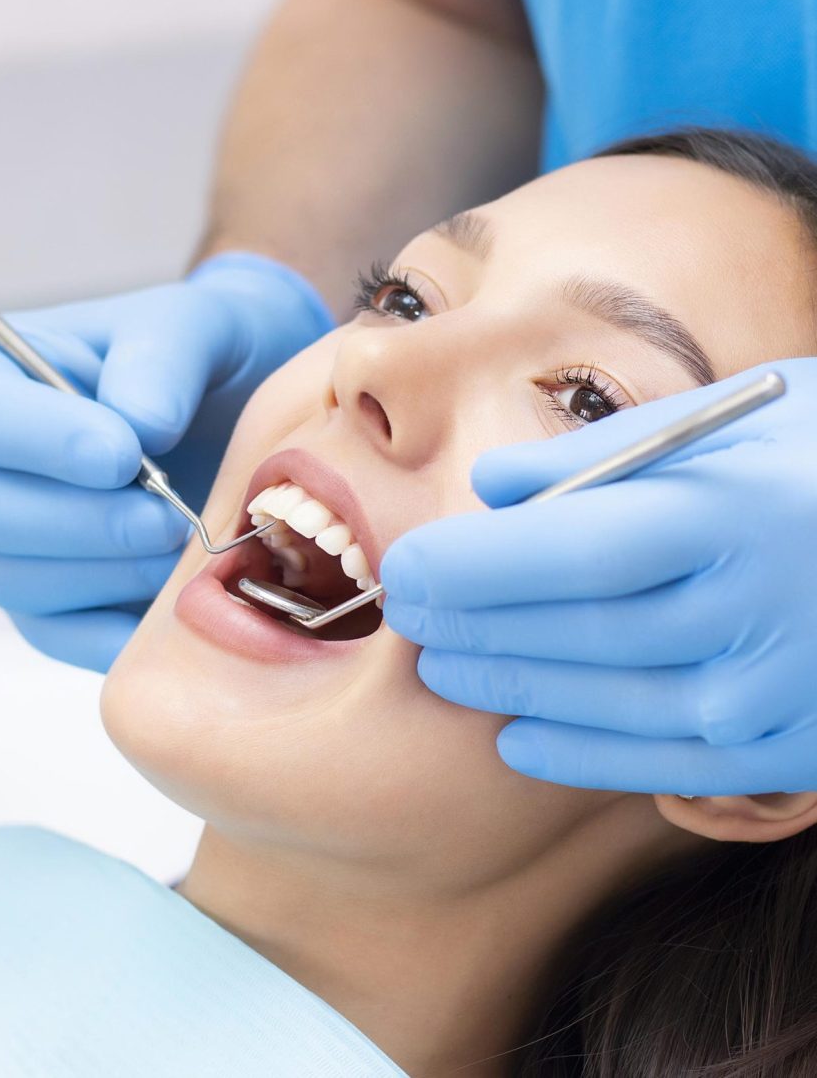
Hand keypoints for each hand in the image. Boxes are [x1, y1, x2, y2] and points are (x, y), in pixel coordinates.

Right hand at [0, 253, 332, 671]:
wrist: (235, 410)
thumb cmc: (195, 356)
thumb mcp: (190, 325)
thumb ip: (161, 358)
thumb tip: (139, 427)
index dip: (42, 443)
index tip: (124, 453)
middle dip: (87, 522)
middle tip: (171, 516)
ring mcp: (1, 540)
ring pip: (19, 581)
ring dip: (111, 573)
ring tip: (185, 544)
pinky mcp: (47, 603)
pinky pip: (59, 636)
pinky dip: (117, 631)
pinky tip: (175, 604)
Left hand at [381, 359, 816, 794]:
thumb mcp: (731, 423)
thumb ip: (605, 458)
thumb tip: (492, 486)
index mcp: (730, 515)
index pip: (571, 553)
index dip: (475, 568)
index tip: (407, 565)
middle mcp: (751, 612)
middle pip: (574, 632)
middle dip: (472, 627)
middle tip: (405, 618)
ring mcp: (773, 694)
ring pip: (604, 702)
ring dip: (508, 690)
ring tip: (443, 670)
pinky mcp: (790, 750)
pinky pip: (660, 761)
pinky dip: (578, 754)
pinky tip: (517, 738)